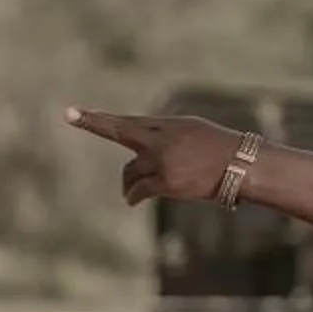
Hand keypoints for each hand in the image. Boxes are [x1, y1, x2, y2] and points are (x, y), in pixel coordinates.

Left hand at [62, 108, 246, 205]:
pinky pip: (139, 191)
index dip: (96, 119)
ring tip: (133, 188)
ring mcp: (161, 160)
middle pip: (118, 132)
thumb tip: (141, 148)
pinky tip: (132, 199)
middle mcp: (160, 139)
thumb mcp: (191, 132)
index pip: (126, 122)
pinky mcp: (166, 182)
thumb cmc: (219, 149)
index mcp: (166, 125)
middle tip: (69, 116)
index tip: (70, 112)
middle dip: (93, 123)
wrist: (243, 164)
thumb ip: (163, 136)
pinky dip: (133, 196)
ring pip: (129, 172)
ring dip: (128, 181)